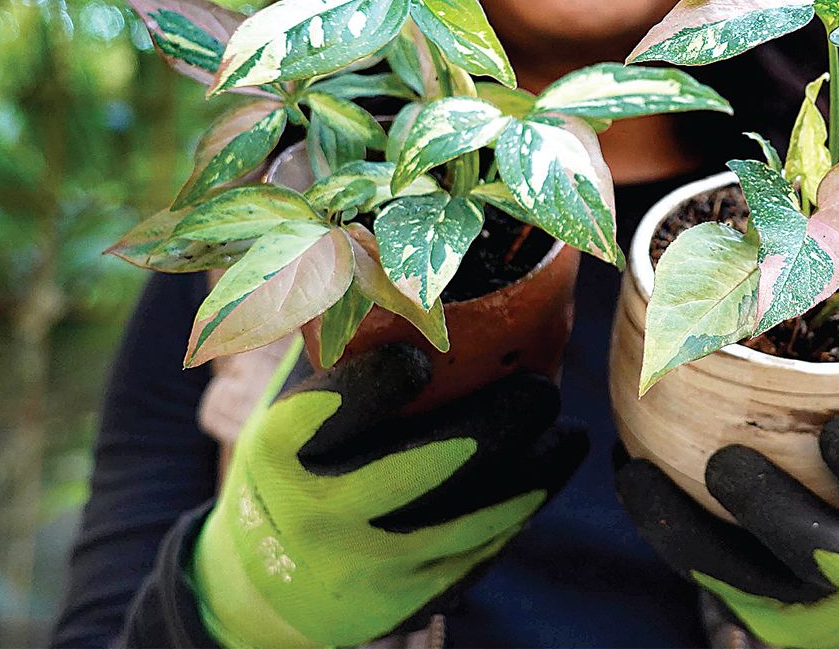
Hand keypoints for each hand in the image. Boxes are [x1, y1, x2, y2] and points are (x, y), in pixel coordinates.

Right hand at [191, 341, 585, 647]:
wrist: (271, 586)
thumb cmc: (296, 467)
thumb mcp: (286, 413)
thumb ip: (332, 348)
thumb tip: (375, 242)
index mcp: (282, 453)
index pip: (330, 413)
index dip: (377, 383)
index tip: (418, 356)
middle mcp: (322, 513)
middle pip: (422, 465)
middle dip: (496, 424)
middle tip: (541, 387)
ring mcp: (370, 564)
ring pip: (468, 515)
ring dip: (532, 472)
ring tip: (567, 434)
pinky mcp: (410, 598)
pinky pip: (479, 551)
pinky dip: (519, 512)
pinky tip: (547, 474)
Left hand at [615, 385, 838, 648]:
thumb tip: (835, 253)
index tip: (838, 428)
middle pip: (824, 553)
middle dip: (773, 511)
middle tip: (726, 462)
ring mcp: (805, 582)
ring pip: (751, 575)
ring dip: (691, 528)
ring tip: (640, 474)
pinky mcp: (753, 587)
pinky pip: (703, 570)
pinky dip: (661, 525)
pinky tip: (628, 472)